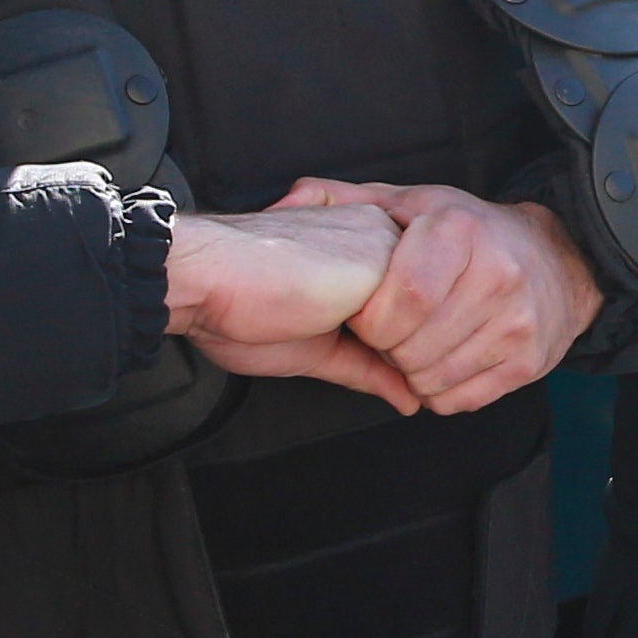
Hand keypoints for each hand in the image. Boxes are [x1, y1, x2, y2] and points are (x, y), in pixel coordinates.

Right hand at [165, 204, 419, 408]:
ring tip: (320, 316)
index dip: (386, 351)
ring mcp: (387, 245)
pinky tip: (332, 315)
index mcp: (363, 249)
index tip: (328, 335)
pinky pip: (420, 328)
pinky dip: (388, 347)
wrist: (207, 280)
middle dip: (394, 352)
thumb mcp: (316, 351)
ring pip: (431, 327)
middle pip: (429, 322)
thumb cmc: (240, 309)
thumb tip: (409, 400)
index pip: (411, 315)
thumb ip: (368, 370)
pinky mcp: (385, 259)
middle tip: (321, 326)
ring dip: (390, 349)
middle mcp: (381, 237)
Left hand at [282, 178, 607, 414]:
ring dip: (409, 371)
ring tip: (413, 342)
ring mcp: (518, 324)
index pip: (403, 301)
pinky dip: (437, 390)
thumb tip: (287, 200)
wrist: (557, 260)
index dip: (372, 320)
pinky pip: (459, 401)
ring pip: (432, 378)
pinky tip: (440, 359)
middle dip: (386, 347)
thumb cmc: (469, 231)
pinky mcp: (529, 363)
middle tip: (388, 331)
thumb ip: (348, 201)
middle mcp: (498, 276)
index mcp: (460, 232)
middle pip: (412, 347)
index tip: (366, 314)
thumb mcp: (412, 202)